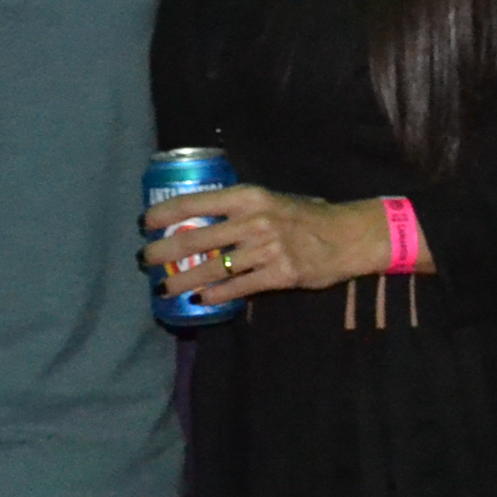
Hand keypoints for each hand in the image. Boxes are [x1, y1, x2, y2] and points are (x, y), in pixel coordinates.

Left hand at [143, 183, 394, 301]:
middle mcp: (255, 221)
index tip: (146, 224)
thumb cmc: (308, 217)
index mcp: (250, 197)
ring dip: (185, 280)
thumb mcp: (272, 201)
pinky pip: (239, 287)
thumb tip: (200, 221)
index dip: (166, 213)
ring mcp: (267, 249)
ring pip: (214, 268)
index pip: (197, 202)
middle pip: (197, 238)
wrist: (350, 236)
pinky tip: (202, 300)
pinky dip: (217, 295)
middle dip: (165, 252)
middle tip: (147, 262)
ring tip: (166, 288)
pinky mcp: (280, 274)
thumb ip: (241, 209)